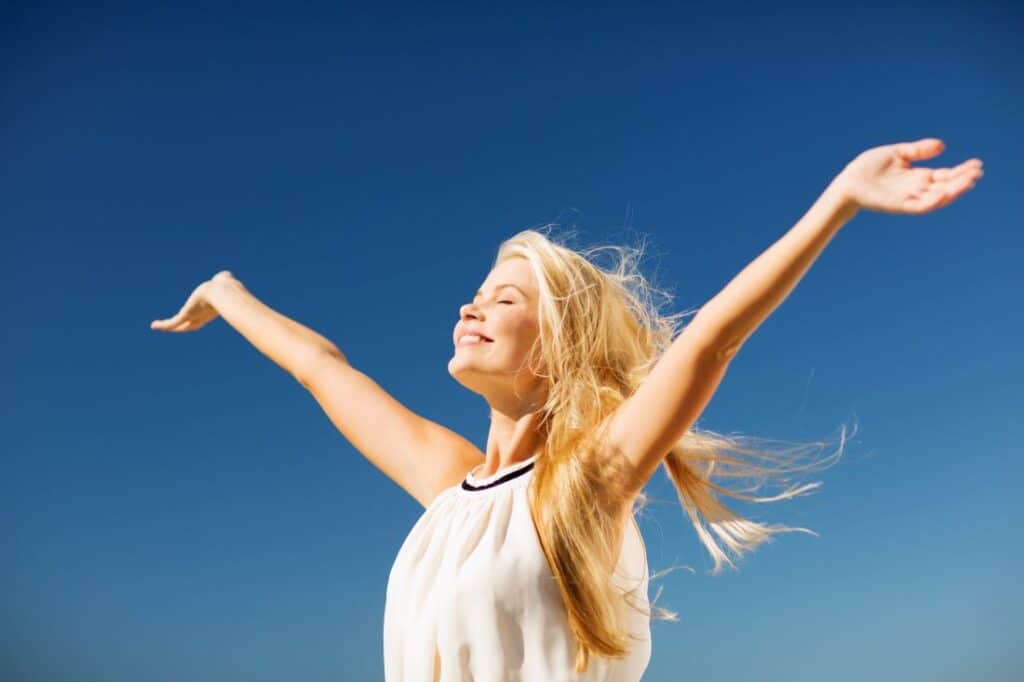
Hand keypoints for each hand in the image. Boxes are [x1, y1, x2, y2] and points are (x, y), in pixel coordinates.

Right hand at [150, 271, 234, 331]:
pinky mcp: (186, 315)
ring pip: (180, 325)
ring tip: (158, 326)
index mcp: (211, 308)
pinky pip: (172, 323)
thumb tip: (225, 275)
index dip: (198, 317)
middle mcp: (203, 315)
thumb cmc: (224, 286)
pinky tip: (154, 326)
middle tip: (173, 327)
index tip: (192, 317)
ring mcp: (194, 316)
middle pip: (192, 324)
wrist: (221, 292)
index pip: (202, 316)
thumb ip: (224, 279)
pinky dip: (163, 325)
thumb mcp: (224, 281)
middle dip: (184, 326)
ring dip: (169, 326)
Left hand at [834, 138, 982, 214]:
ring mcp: (909, 198)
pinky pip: (919, 206)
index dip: (961, 171)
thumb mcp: (896, 153)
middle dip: (962, 180)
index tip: (976, 164)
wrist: (848, 182)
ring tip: (968, 182)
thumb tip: (942, 146)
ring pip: (936, 198)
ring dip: (953, 191)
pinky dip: (932, 201)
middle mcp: (916, 188)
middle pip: (945, 186)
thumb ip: (918, 150)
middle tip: (977, 172)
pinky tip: (943, 192)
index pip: (945, 175)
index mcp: (918, 176)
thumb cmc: (868, 168)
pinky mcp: (899, 205)